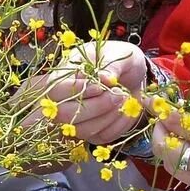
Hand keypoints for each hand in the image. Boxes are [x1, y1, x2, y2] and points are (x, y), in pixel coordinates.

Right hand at [27, 41, 150, 145]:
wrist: (133, 75)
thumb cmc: (119, 60)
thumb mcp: (117, 54)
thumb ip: (110, 64)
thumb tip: (105, 79)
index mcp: (62, 77)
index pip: (56, 90)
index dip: (77, 90)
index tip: (100, 86)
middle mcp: (63, 102)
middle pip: (65, 115)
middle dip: (96, 106)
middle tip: (119, 94)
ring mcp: (77, 121)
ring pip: (84, 130)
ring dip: (109, 116)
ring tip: (125, 98)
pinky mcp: (93, 134)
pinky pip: (103, 136)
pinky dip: (119, 124)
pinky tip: (127, 109)